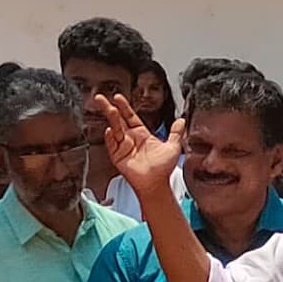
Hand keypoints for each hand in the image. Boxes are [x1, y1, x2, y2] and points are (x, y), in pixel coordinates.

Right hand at [92, 91, 179, 206]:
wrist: (157, 184)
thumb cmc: (163, 168)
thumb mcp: (173, 147)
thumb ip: (175, 132)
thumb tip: (181, 120)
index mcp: (141, 134)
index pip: (129, 116)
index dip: (124, 107)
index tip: (117, 97)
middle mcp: (130, 139)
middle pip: (118, 120)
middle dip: (109, 108)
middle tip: (101, 98)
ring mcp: (122, 147)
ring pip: (115, 129)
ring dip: (111, 119)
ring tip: (109, 109)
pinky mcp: (117, 157)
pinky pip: (111, 145)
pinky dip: (110, 137)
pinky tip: (109, 130)